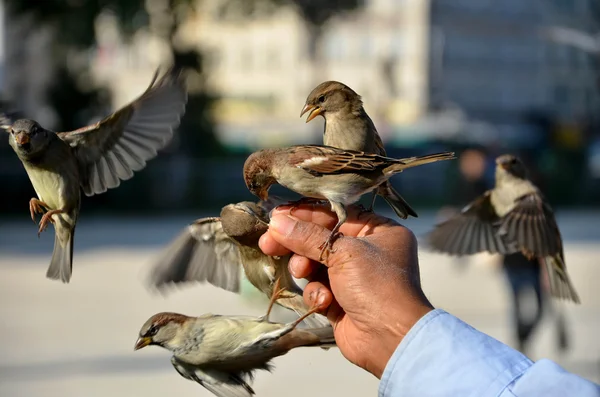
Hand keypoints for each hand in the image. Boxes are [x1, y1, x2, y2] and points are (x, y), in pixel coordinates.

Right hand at [259, 203, 432, 377]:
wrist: (390, 339)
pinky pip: (319, 289)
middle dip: (297, 244)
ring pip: (315, 265)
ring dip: (307, 270)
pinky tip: (325, 300)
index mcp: (379, 231)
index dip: (305, 214)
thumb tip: (276, 222)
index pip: (335, 214)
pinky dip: (318, 293)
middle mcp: (367, 252)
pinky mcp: (341, 301)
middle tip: (268, 243)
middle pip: (321, 240)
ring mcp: (354, 278)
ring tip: (303, 273)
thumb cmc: (375, 285)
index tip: (276, 216)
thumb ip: (307, 236)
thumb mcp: (342, 252)